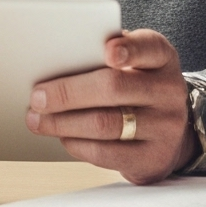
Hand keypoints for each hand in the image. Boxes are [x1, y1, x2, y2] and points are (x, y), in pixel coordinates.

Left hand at [25, 30, 196, 183]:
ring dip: (63, 122)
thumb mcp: (134, 64)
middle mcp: (168, 91)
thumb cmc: (137, 87)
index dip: (129, 48)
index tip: (106, 51)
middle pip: (114, 88)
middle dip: (68, 92)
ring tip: (38, 119)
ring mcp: (164, 128)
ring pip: (104, 124)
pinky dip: (76, 144)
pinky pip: (106, 154)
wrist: (168, 134)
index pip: (149, 47)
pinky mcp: (153, 159)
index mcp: (162, 58)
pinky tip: (62, 136)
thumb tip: (54, 60)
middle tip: (38, 97)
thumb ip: (105, 56)